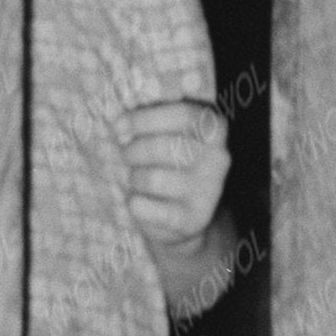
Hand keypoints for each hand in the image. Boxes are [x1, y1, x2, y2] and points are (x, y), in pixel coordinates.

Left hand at [124, 90, 230, 242]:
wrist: (185, 218)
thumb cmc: (169, 165)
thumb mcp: (167, 135)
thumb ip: (149, 121)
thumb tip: (117, 121)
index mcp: (214, 130)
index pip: (182, 115)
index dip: (145, 119)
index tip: (118, 127)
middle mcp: (218, 158)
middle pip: (164, 146)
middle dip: (134, 151)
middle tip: (126, 155)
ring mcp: (208, 191)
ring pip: (153, 179)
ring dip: (134, 178)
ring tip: (136, 180)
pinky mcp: (193, 220)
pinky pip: (147, 207)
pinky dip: (135, 204)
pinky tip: (140, 202)